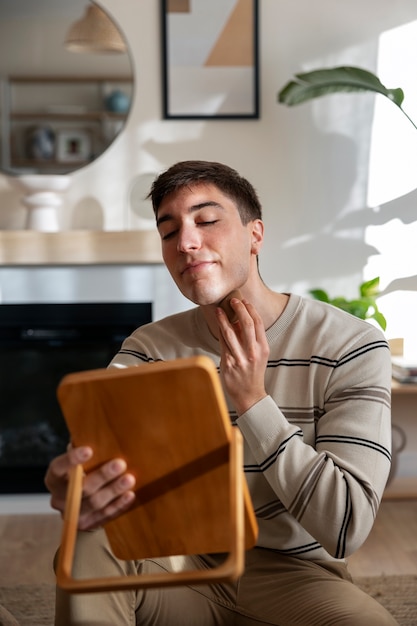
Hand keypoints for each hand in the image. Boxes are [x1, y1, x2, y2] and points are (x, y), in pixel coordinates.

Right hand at [44, 446, 135, 530]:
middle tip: (120, 464)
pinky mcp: (87, 524)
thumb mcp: (79, 459)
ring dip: (113, 490)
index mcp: (54, 478)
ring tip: (129, 479)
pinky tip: (129, 494)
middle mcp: (60, 498)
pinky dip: (118, 505)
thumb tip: (93, 430)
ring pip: (94, 503)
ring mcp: (73, 514)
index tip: (89, 450)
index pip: (58, 468)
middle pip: (80, 488)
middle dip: (101, 476)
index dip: (71, 460)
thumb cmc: (83, 470)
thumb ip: (82, 446)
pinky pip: (104, 516)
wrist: (80, 502)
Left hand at [216, 297, 269, 414]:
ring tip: (219, 309)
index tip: (244, 301)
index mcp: (263, 348)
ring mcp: (240, 358)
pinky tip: (217, 324)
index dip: (251, 310)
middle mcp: (253, 352)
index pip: (258, 323)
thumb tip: (239, 319)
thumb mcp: (258, 354)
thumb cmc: (253, 372)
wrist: (249, 395)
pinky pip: (222, 342)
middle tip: (232, 300)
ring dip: (224, 318)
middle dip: (239, 309)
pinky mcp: (228, 363)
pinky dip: (220, 331)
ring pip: (230, 332)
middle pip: (246, 324)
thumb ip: (251, 338)